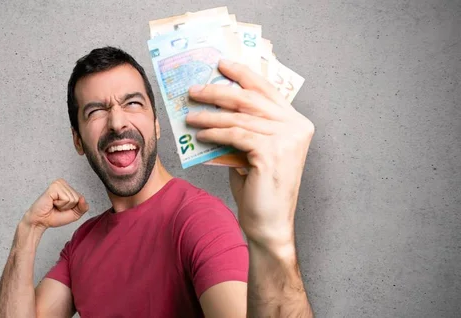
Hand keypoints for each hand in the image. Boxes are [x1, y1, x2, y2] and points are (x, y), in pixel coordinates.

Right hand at [22, 179, 88, 229]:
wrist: (40, 221)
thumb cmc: (54, 216)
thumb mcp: (74, 214)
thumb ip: (83, 207)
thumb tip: (83, 199)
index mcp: (67, 188)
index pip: (81, 198)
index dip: (73, 208)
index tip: (63, 208)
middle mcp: (63, 183)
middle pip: (77, 198)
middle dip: (68, 207)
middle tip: (57, 207)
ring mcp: (58, 184)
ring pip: (72, 198)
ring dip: (63, 206)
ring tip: (54, 205)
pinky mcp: (54, 187)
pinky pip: (66, 198)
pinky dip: (60, 204)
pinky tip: (52, 202)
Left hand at [186, 60, 313, 249]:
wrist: (268, 224)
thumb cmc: (259, 189)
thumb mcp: (253, 151)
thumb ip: (245, 128)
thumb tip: (215, 106)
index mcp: (296, 123)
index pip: (267, 90)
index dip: (243, 75)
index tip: (221, 64)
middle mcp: (296, 127)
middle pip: (250, 100)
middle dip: (218, 92)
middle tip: (194, 90)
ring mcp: (286, 139)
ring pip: (239, 118)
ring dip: (209, 115)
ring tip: (189, 115)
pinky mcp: (271, 152)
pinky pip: (235, 135)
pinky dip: (214, 133)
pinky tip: (199, 135)